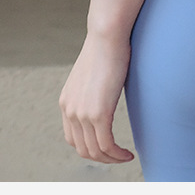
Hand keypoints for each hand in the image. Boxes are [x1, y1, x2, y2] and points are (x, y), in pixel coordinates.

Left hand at [59, 32, 134, 163]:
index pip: (72, 138)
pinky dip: (117, 155)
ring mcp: (82, 113)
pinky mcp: (98, 113)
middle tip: (118, 156)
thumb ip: (94, 88)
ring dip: (111, 159)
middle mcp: (70, 110)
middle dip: (101, 158)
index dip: (89, 147)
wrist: (106, 34)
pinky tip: (128, 154)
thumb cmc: (106, 47)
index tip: (107, 146)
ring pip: (95, 151)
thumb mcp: (94, 72)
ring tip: (125, 157)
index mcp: (66, 102)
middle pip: (82, 149)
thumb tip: (107, 90)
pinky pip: (107, 145)